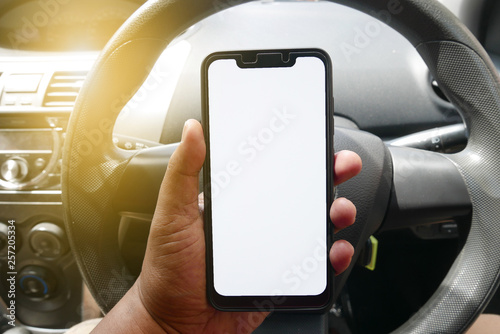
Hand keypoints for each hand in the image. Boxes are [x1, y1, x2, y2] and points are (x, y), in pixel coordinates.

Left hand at [93, 119, 361, 333]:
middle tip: (341, 166)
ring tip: (339, 210)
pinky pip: (314, 263)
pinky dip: (333, 256)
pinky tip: (335, 250)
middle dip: (327, 176)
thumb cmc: (168, 269)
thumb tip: (192, 130)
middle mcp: (257, 221)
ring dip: (336, 212)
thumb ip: (182, 173)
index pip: (270, 169)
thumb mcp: (172, 215)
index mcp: (234, 202)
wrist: (178, 322)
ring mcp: (272, 248)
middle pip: (299, 193)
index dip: (295, 153)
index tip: (313, 139)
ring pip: (313, 225)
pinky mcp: (281, 276)